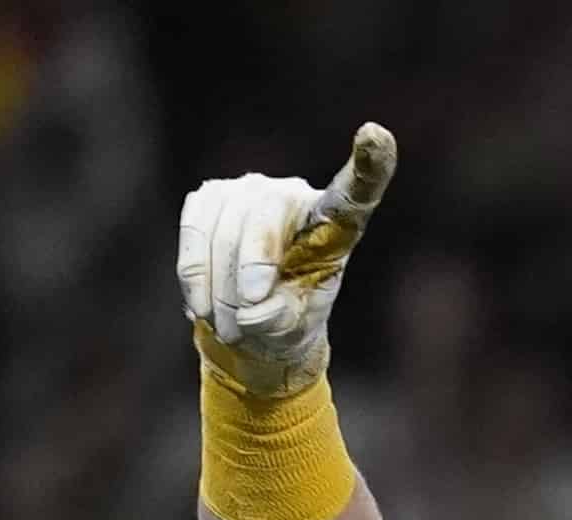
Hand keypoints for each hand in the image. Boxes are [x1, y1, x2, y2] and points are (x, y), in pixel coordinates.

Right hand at [173, 125, 395, 396]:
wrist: (247, 324)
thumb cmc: (284, 320)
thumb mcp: (294, 331)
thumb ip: (282, 318)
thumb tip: (254, 306)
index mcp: (331, 225)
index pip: (352, 195)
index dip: (367, 168)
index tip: (377, 136)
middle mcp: (291, 194)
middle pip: (264, 218)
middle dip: (247, 274)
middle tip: (241, 325)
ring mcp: (248, 191)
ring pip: (224, 230)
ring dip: (219, 289)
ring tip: (227, 328)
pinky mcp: (209, 197)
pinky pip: (195, 230)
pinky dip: (195, 274)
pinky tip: (203, 305)